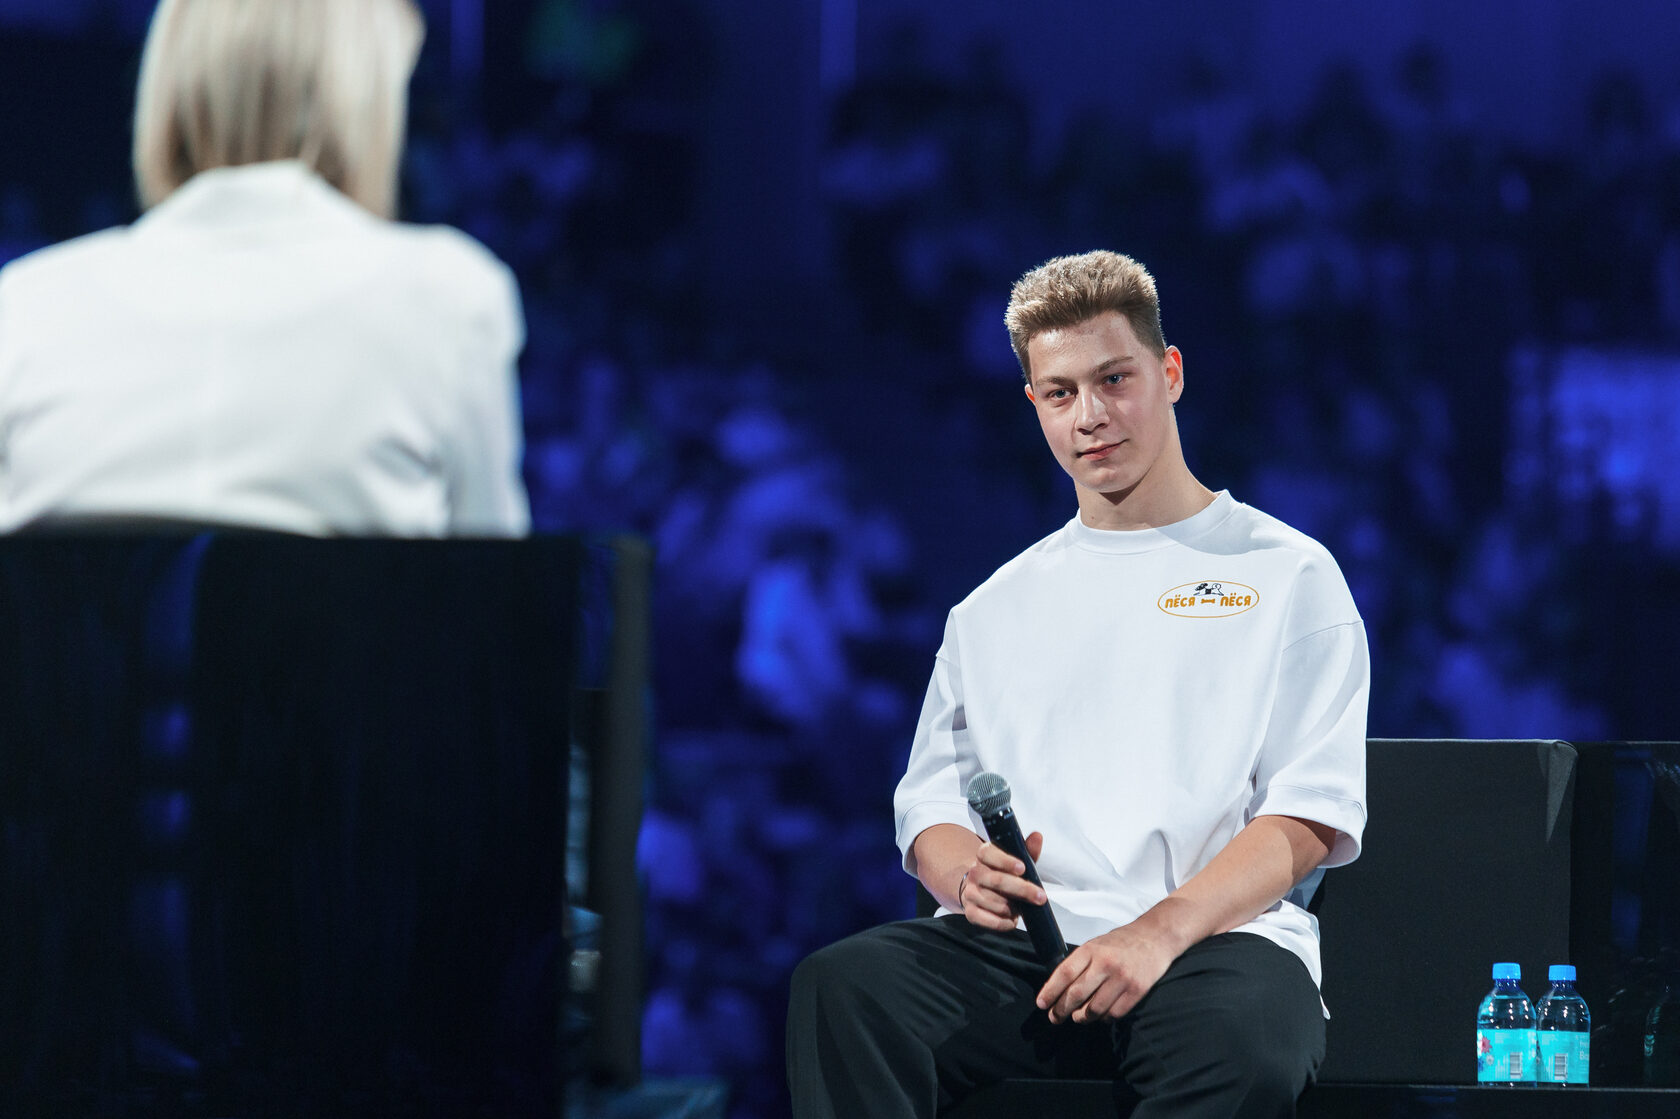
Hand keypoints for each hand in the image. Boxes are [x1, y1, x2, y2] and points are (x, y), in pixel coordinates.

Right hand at [959, 831, 1046, 931]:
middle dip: (1022, 889)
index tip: (1022, 868)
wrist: (982, 891)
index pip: (988, 853)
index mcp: (984, 856)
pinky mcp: (971, 913)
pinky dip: (1005, 922)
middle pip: (997, 880)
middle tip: (1040, 896)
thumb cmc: (1004, 874)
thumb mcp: (1017, 860)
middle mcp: (974, 873)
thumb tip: (1037, 836)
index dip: (1005, 861)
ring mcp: (971, 893)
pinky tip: (1011, 918)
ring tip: (1021, 907)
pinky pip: (990, 921)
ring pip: (996, 902)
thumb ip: (1027, 850)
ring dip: (1013, 908)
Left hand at [1035, 921, 1178, 1024]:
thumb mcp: (1096, 944)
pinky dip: (1103, 1018)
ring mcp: (1122, 978)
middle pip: (1076, 994)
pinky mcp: (1137, 991)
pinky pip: (1114, 1014)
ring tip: (1077, 1017)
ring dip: (1082, 1017)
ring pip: (1094, 1009)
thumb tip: (1058, 988)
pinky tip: (1100, 1015)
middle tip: (1055, 1017)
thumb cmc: (1122, 942)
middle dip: (1061, 1010)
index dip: (1050, 991)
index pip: (1064, 973)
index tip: (1042, 1003)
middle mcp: (1106, 963)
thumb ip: (1080, 963)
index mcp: (1092, 950)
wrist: (1156, 937)